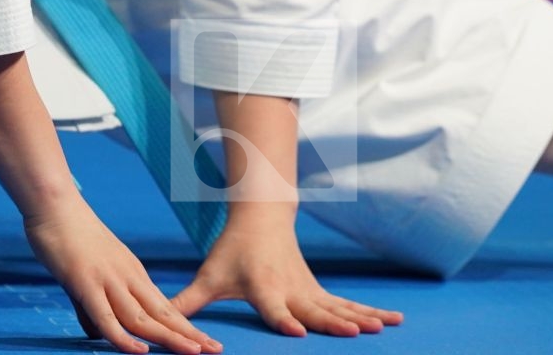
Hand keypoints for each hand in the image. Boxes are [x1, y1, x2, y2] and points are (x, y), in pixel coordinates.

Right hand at [23, 194, 222, 354]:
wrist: (55, 204)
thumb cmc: (69, 237)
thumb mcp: (88, 276)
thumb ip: (92, 307)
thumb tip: (97, 333)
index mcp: (132, 273)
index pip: (164, 306)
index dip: (185, 326)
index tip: (206, 342)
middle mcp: (127, 276)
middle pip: (162, 313)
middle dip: (188, 334)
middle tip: (215, 350)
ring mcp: (108, 279)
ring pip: (142, 317)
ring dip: (168, 338)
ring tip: (192, 352)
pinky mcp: (85, 282)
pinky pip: (106, 316)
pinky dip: (123, 337)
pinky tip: (139, 351)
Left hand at [170, 215, 403, 337]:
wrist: (262, 218)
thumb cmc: (231, 252)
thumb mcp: (208, 275)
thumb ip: (187, 301)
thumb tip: (157, 322)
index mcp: (264, 288)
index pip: (274, 309)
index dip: (284, 320)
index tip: (297, 332)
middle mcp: (291, 290)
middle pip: (315, 310)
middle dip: (335, 323)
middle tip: (356, 333)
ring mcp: (309, 291)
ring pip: (339, 307)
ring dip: (363, 317)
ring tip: (382, 328)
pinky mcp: (320, 292)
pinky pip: (350, 304)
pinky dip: (373, 312)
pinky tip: (395, 321)